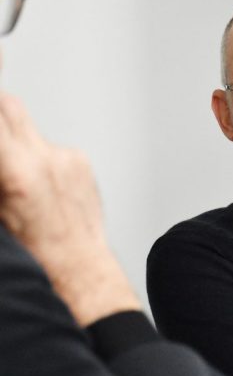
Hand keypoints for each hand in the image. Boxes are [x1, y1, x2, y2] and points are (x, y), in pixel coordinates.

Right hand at [0, 92, 140, 324]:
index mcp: (17, 171)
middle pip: (8, 105)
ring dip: (13, 138)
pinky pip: (52, 147)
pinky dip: (38, 157)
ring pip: (29, 128)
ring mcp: (68, 159)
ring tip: (13, 172)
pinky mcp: (82, 164)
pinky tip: (38, 185)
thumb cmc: (36, 255)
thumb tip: (1, 162)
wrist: (80, 269)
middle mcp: (45, 158)